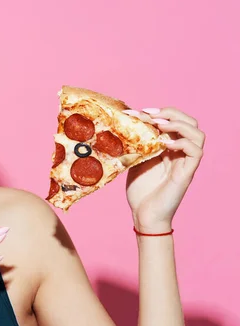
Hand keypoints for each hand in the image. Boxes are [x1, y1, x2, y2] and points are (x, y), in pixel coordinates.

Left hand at [124, 107, 205, 231]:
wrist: (143, 215)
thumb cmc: (140, 191)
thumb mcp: (135, 161)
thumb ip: (138, 145)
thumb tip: (127, 126)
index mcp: (169, 148)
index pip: (173, 122)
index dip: (159, 113)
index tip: (138, 111)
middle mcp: (180, 153)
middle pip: (190, 122)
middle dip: (171, 113)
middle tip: (150, 115)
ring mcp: (185, 162)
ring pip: (198, 134)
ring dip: (179, 124)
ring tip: (159, 125)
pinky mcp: (187, 173)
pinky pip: (196, 152)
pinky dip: (182, 142)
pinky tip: (165, 144)